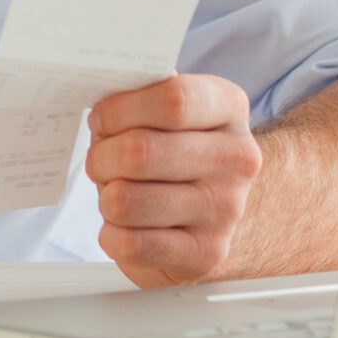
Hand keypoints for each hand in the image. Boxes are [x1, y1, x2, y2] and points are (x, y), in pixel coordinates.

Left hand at [84, 73, 263, 287]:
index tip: (101, 119)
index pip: (173, 100)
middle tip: (100, 162)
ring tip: (118, 193)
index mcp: (228, 107)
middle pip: (140, 152)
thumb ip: (139, 93)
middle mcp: (237, 158)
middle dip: (101, 158)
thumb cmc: (173, 152)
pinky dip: (112, 234)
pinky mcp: (207, 254)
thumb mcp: (164, 113)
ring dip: (107, 197)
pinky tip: (126, 226)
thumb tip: (100, 83)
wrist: (212, 214)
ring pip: (126, 200)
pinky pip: (130, 243)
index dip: (120, 110)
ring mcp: (227, 210)